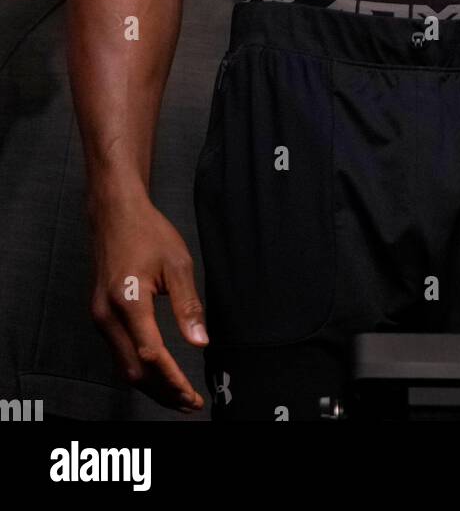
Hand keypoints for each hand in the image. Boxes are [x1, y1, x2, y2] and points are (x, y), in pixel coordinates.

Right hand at [89, 197, 207, 410]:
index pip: (151, 354)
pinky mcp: (100, 316)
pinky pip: (119, 353)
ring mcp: (99, 317)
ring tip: (178, 397)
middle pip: (134, 370)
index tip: (192, 395)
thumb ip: (188, 306)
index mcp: (128, 301)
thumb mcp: (178, 263)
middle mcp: (107, 315)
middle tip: (190, 404)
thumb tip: (201, 342)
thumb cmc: (147, 232)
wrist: (114, 214)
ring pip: (124, 366)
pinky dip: (139, 369)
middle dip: (163, 392)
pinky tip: (158, 374)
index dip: (173, 379)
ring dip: (151, 385)